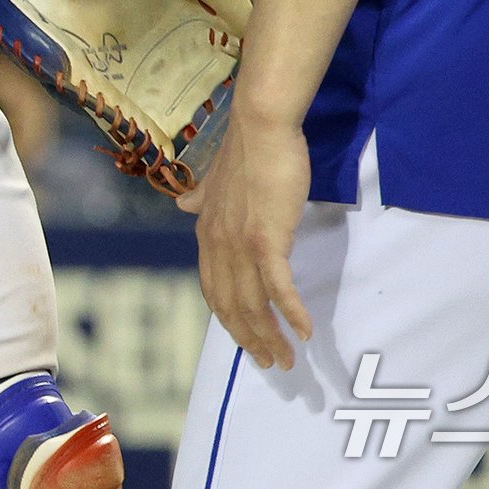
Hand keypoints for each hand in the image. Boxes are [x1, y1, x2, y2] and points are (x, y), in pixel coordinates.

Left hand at [178, 109, 313, 369]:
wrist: (261, 125)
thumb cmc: (246, 148)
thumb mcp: (216, 177)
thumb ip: (202, 195)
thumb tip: (184, 203)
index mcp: (207, 231)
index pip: (214, 289)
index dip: (229, 319)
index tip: (246, 339)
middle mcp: (218, 244)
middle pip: (232, 306)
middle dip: (250, 340)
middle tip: (271, 363)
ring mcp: (241, 244)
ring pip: (253, 304)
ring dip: (271, 337)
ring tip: (287, 359)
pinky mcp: (267, 239)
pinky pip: (278, 287)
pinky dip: (291, 313)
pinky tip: (304, 331)